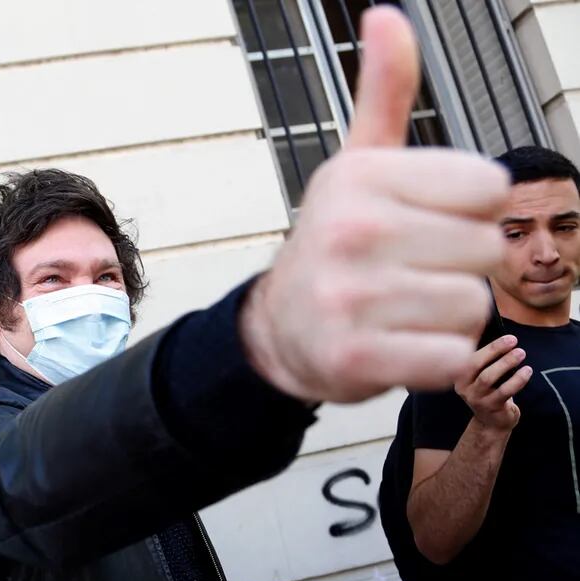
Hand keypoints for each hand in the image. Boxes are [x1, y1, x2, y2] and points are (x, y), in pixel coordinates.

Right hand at [241, 6, 508, 402]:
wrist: (278, 330)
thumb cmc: (334, 245)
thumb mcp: (355, 166)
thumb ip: (385, 94)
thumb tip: (386, 16)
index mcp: (359, 177)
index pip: (488, 186)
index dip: (466, 208)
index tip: (422, 220)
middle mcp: (351, 232)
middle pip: (486, 247)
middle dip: (457, 265)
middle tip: (407, 271)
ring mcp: (350, 299)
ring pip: (474, 306)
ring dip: (447, 315)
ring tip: (400, 309)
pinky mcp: (356, 359)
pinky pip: (453, 357)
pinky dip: (436, 359)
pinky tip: (398, 344)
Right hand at [455, 334, 532, 431]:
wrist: (492, 423)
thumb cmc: (490, 393)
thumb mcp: (481, 376)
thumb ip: (485, 360)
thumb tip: (503, 339)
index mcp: (458, 375)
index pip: (470, 356)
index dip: (489, 346)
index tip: (508, 338)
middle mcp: (463, 387)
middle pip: (475, 364)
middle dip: (495, 351)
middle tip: (514, 342)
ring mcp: (475, 398)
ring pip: (488, 377)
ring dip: (505, 363)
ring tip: (521, 353)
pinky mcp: (490, 407)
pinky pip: (504, 391)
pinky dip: (517, 379)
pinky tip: (527, 371)